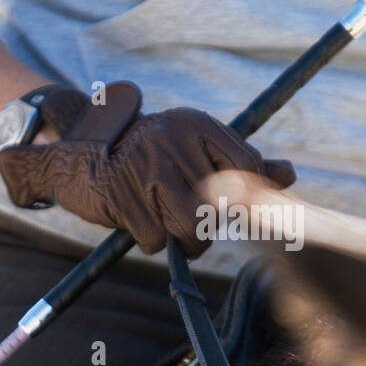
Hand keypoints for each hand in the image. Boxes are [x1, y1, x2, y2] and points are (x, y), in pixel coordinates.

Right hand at [0, 81, 294, 255]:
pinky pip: (155, 240)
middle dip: (209, 225)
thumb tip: (289, 174)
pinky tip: (138, 221)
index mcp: (195, 124)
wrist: (76, 154)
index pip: (247, 166)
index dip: (245, 196)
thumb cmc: (147, 158)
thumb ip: (241, 164)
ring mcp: (145, 166)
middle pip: (220, 207)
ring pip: (191, 228)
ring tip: (169, 226)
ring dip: (183, 241)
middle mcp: (172, 138)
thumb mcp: (192, 151)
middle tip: (192, 222)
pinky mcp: (120, 194)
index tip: (228, 207)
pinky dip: (150, 241)